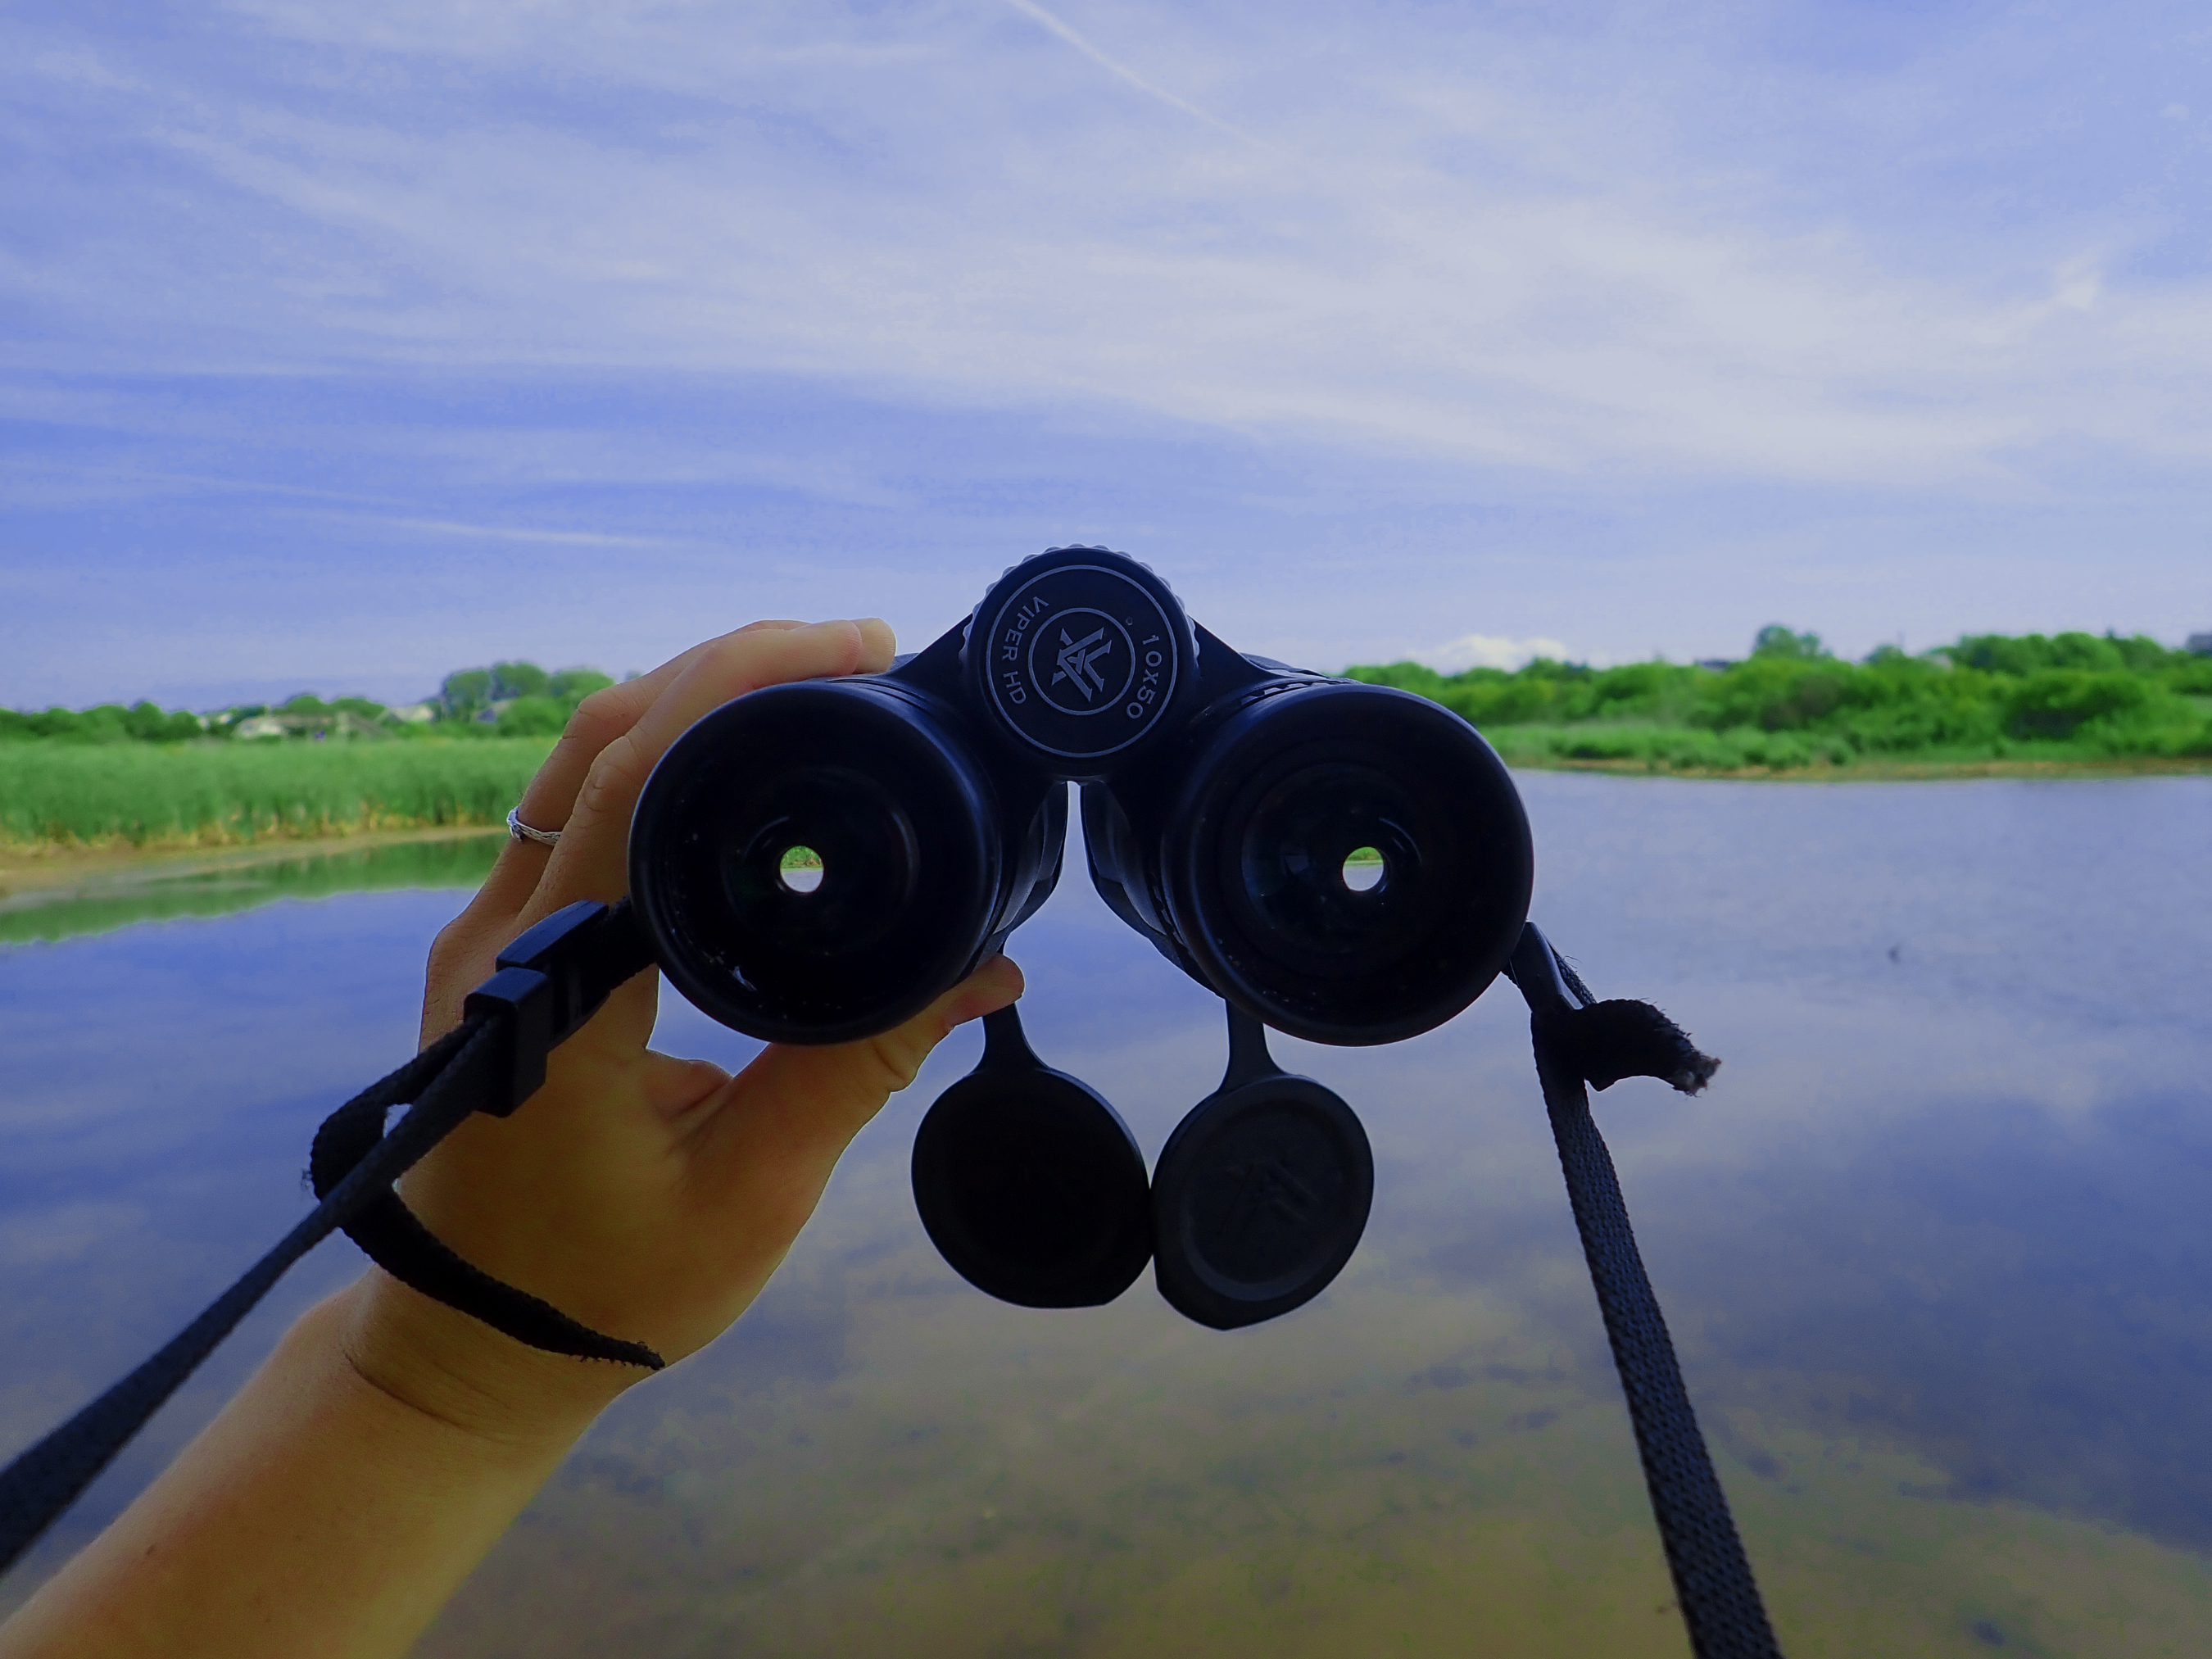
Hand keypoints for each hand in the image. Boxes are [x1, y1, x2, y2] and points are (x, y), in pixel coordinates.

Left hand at [344, 619, 1023, 1444]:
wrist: (472, 1345)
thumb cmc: (604, 1289)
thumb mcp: (753, 1190)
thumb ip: (861, 1068)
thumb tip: (985, 971)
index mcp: (554, 996)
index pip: (632, 781)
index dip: (738, 687)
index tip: (855, 651)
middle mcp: (501, 939)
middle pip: (601, 735)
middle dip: (730, 666)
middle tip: (860, 649)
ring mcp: (490, 934)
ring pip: (583, 759)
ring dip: (693, 700)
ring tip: (819, 684)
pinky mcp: (505, 945)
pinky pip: (580, 810)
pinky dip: (664, 758)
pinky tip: (748, 760)